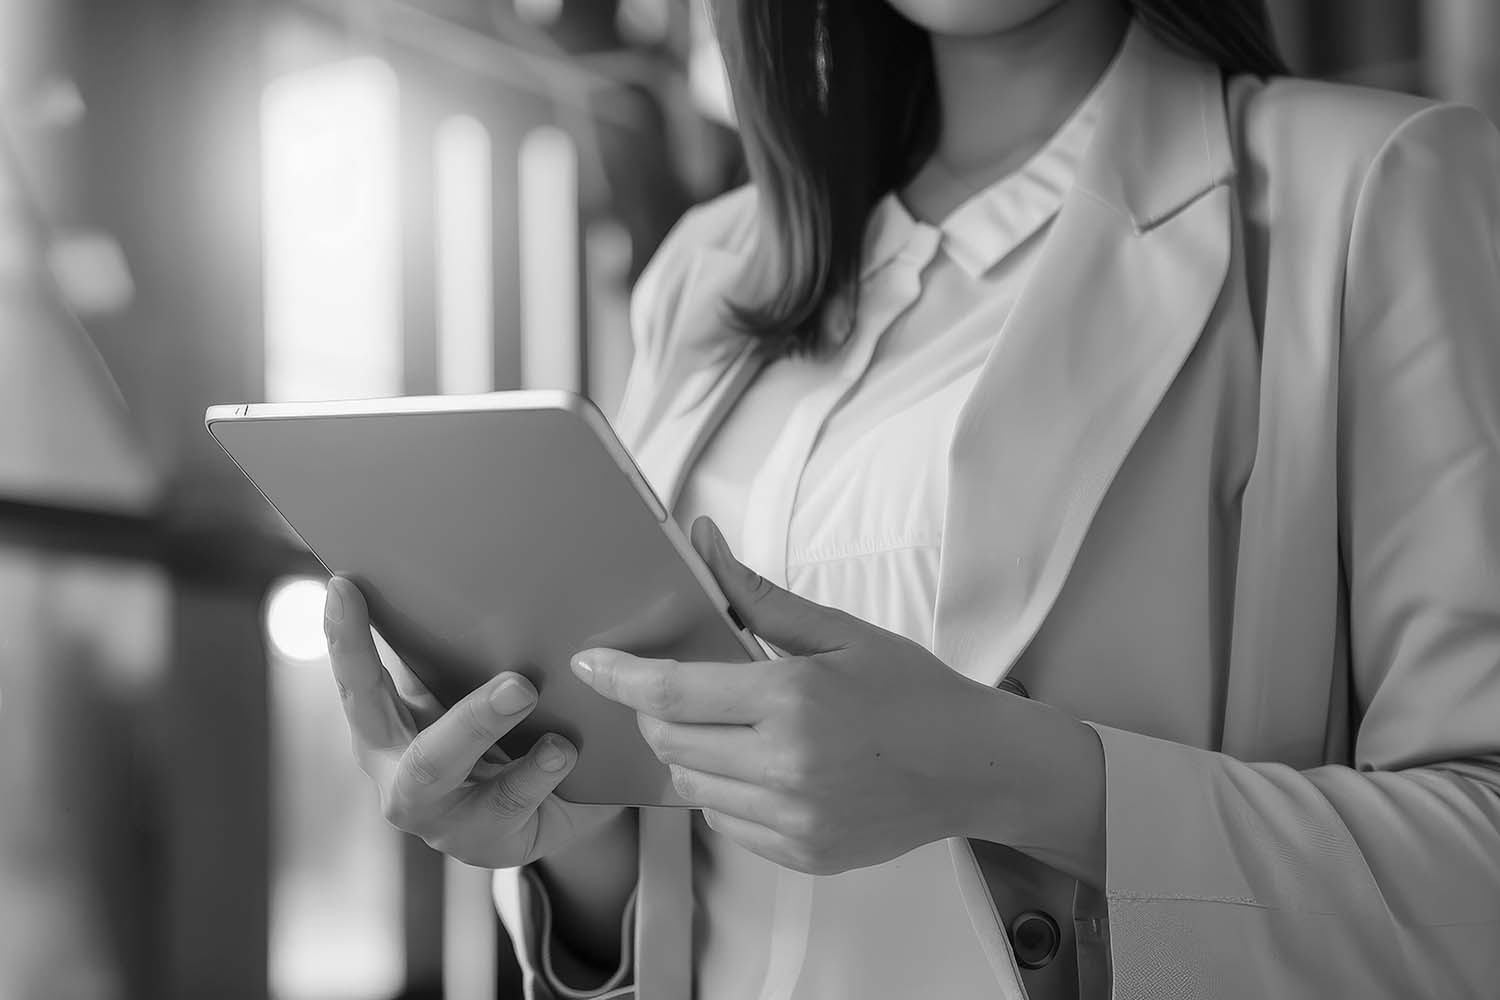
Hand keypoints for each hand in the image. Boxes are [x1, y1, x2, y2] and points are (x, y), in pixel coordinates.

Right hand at [324, 577, 621, 867]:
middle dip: (389, 664)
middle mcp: (395, 773)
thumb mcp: (476, 697)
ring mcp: (435, 814)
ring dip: (476, 720)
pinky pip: (507, 802)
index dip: (345, 636)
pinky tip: (563, 748)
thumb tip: (480, 585)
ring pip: (436, 764)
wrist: (561, 812)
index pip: (357, 678)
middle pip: (379, 719)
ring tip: (522, 689)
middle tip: (455, 637)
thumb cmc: (506, 739)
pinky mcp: (481, 842)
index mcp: (385, 728)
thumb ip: (460, 659)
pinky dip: (537, 769)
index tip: (344, 584)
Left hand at [569, 517, 1027, 875]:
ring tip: (729, 730)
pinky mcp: (802, 855)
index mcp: (792, 699)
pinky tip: (761, 769)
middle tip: (678, 690)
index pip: (674, 690)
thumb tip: (703, 540)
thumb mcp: (839, 632)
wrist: (974, 767)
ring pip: (692, 788)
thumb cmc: (910, 691)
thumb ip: (758, 594)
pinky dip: (725, 794)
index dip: (621, 676)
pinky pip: (727, 824)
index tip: (591, 664)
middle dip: (658, 713)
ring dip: (690, 755)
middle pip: (672, 743)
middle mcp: (786, 766)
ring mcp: (794, 820)